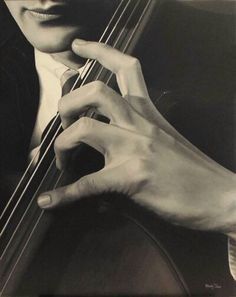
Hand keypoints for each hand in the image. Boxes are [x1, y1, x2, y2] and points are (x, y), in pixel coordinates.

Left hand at [38, 39, 235, 234]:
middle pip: (95, 91)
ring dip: (61, 143)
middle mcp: (139, 123)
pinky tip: (51, 200)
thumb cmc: (194, 171)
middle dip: (68, 103)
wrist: (219, 196)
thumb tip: (113, 144)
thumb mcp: (165, 141)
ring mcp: (135, 148)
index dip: (100, 51)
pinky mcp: (132, 177)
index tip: (80, 46)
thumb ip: (140, 134)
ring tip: (60, 159)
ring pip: (84, 128)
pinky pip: (88, 184)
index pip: (126, 68)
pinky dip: (65, 194)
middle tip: (62, 123)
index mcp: (148, 113)